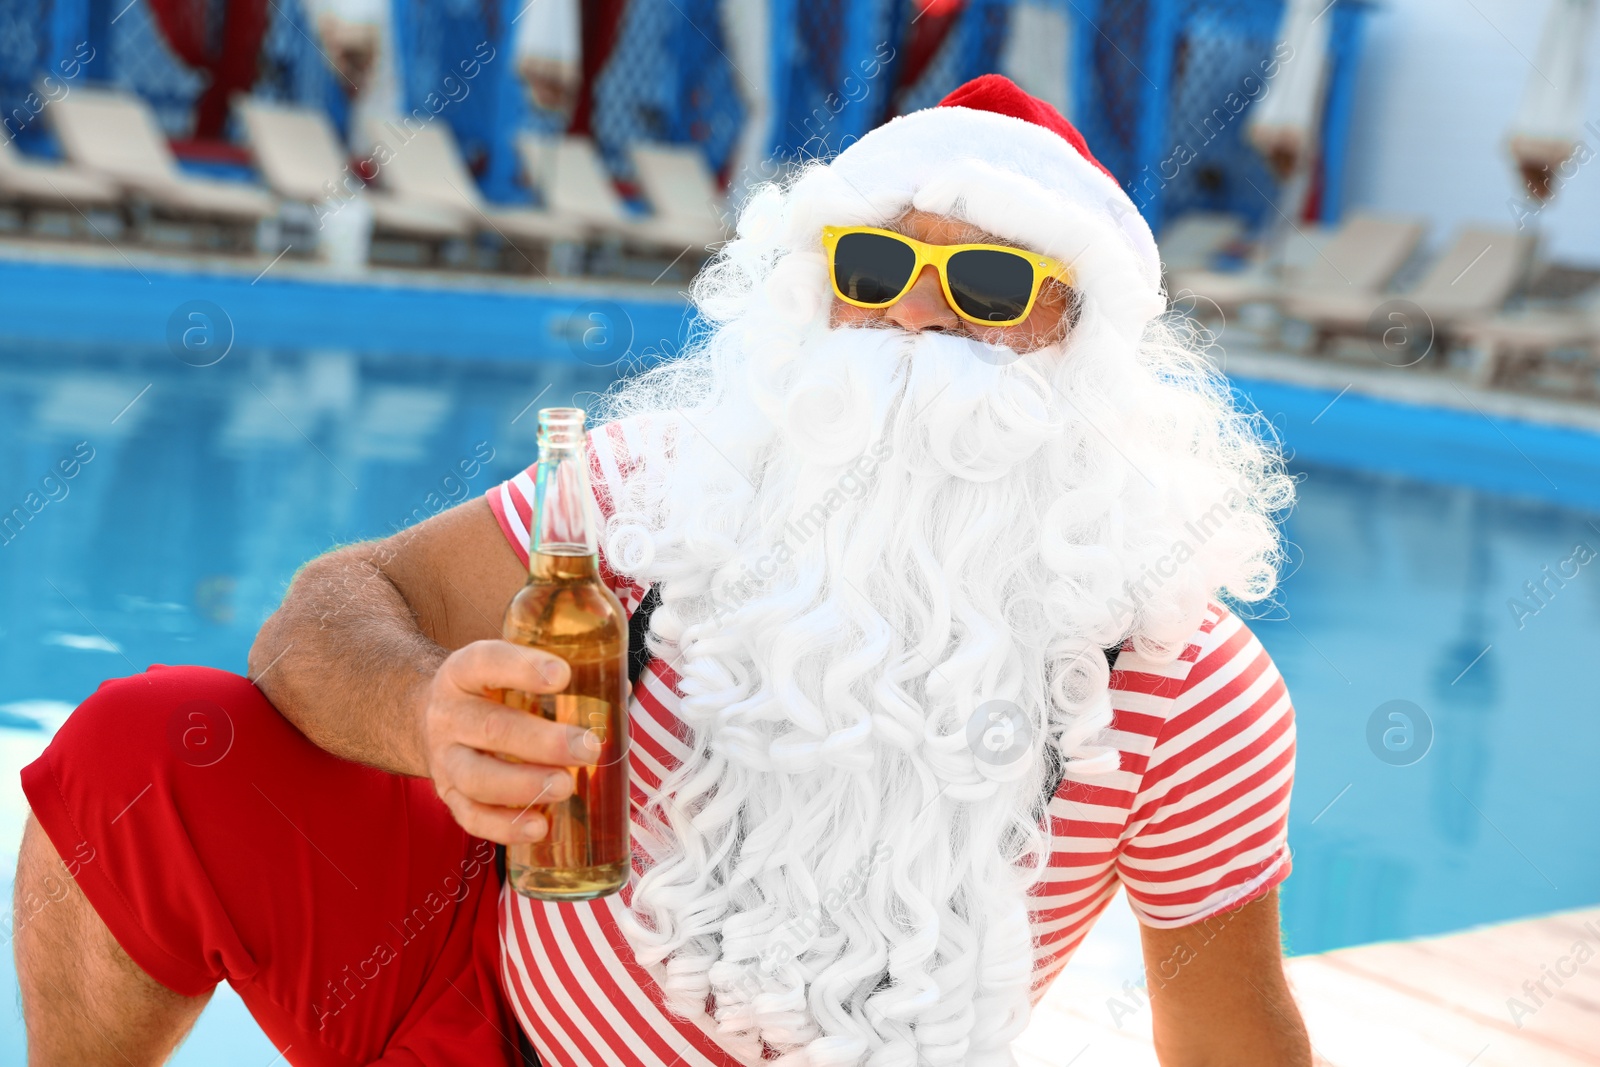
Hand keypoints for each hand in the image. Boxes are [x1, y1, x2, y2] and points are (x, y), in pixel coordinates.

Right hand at [421, 639, 597, 843]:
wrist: (431, 716)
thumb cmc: (490, 692)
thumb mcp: (509, 670)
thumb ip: (558, 676)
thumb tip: (621, 687)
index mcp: (464, 672)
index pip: (486, 662)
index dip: (522, 667)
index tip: (563, 675)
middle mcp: (449, 714)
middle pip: (490, 728)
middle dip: (542, 742)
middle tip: (587, 747)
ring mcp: (443, 758)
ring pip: (476, 777)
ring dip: (524, 785)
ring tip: (566, 786)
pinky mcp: (448, 795)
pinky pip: (471, 816)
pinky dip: (505, 826)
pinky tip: (539, 826)